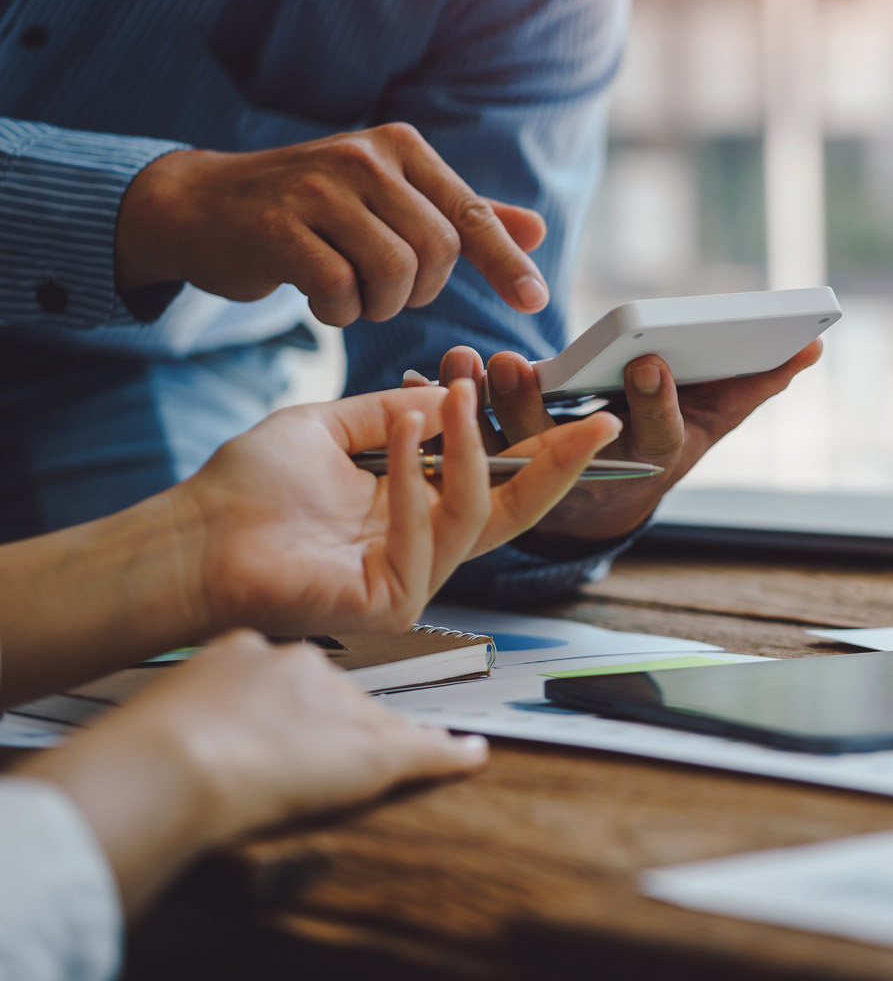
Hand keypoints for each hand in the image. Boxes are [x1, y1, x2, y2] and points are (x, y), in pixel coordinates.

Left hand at [0, 382, 619, 704]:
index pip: (497, 481)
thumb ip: (393, 411)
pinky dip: (418, 480)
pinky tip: (406, 435)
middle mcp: (423, 549)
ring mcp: (412, 580)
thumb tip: (450, 392)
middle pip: (516, 510)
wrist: (191, 538)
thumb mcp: (331, 428)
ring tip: (459, 394)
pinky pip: (428, 535)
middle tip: (598, 422)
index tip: (579, 410)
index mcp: (413, 510)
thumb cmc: (248, 490)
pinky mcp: (393, 603)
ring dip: (473, 449)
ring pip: (476, 515)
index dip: (541, 448)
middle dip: (561, 465)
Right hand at [17, 630, 486, 912]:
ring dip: (376, 740)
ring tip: (356, 767)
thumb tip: (186, 716)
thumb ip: (196, 697)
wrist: (180, 761)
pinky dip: (452, 755)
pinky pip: (428, 750)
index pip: (289, 670)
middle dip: (327, 721)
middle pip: (336, 693)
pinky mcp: (376, 750)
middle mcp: (308, 668)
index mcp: (254, 649)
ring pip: (376, 720)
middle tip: (299, 755)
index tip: (274, 720)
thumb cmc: (159, 740)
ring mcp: (345, 707)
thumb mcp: (172, 699)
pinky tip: (472, 755)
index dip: (285, 700)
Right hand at [115, 123, 550, 324]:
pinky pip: (339, 290)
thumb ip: (459, 214)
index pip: (470, 215)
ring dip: (378, 304)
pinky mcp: (277, 226)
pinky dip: (337, 311)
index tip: (535, 301)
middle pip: (437, 254)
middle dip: (419, 292)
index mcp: (400, 147)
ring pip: (394, 275)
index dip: (505, 263)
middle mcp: (364, 158)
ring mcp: (318, 188)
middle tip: (385, 290)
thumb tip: (536, 230)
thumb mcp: (387, 199)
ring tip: (349, 291)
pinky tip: (319, 297)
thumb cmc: (308, 209)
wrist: (200, 205)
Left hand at [405, 340, 823, 542]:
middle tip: (517, 362)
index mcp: (648, 457)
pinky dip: (433, 408)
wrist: (598, 497)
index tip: (648, 361)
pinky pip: (453, 443)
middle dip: (537, 404)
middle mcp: (590, 474)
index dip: (654, 402)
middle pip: (562, 445)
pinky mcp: (482, 472)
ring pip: (499, 449)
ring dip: (477, 405)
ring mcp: (533, 477)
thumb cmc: (657, 437)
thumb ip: (754, 382)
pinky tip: (413, 373)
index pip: (657, 435)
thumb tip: (810, 345)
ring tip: (464, 360)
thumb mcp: (712, 416)